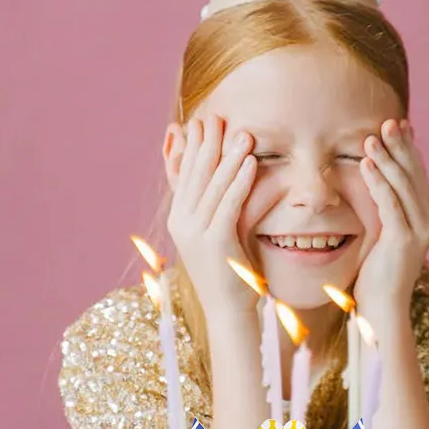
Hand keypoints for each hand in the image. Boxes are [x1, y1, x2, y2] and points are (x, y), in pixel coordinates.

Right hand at [166, 114, 258, 316]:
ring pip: (212, 185)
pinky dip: (240, 181)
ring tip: (243, 133)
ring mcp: (195, 232)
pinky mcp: (214, 242)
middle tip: (220, 117)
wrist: (228, 311)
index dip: (191, 147)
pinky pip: (228, 204)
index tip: (201, 122)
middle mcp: (181, 223)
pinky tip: (250, 163)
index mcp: (178, 219)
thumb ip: (218, 206)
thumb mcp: (219, 233)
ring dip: (228, 156)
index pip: (182, 174)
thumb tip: (227, 179)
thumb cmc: (229, 273)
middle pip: (195, 174)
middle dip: (208, 144)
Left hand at [353, 119, 428, 331]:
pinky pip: (390, 203)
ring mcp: (419, 230)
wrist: (383, 307)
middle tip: (388, 122)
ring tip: (372, 138)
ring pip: (403, 185)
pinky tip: (366, 164)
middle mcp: (428, 220)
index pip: (418, 175)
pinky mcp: (403, 240)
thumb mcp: (384, 234)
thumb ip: (386, 210)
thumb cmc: (377, 273)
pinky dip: (378, 181)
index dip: (409, 149)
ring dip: (387, 158)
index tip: (399, 125)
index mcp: (425, 217)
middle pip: (414, 174)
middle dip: (401, 146)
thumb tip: (376, 184)